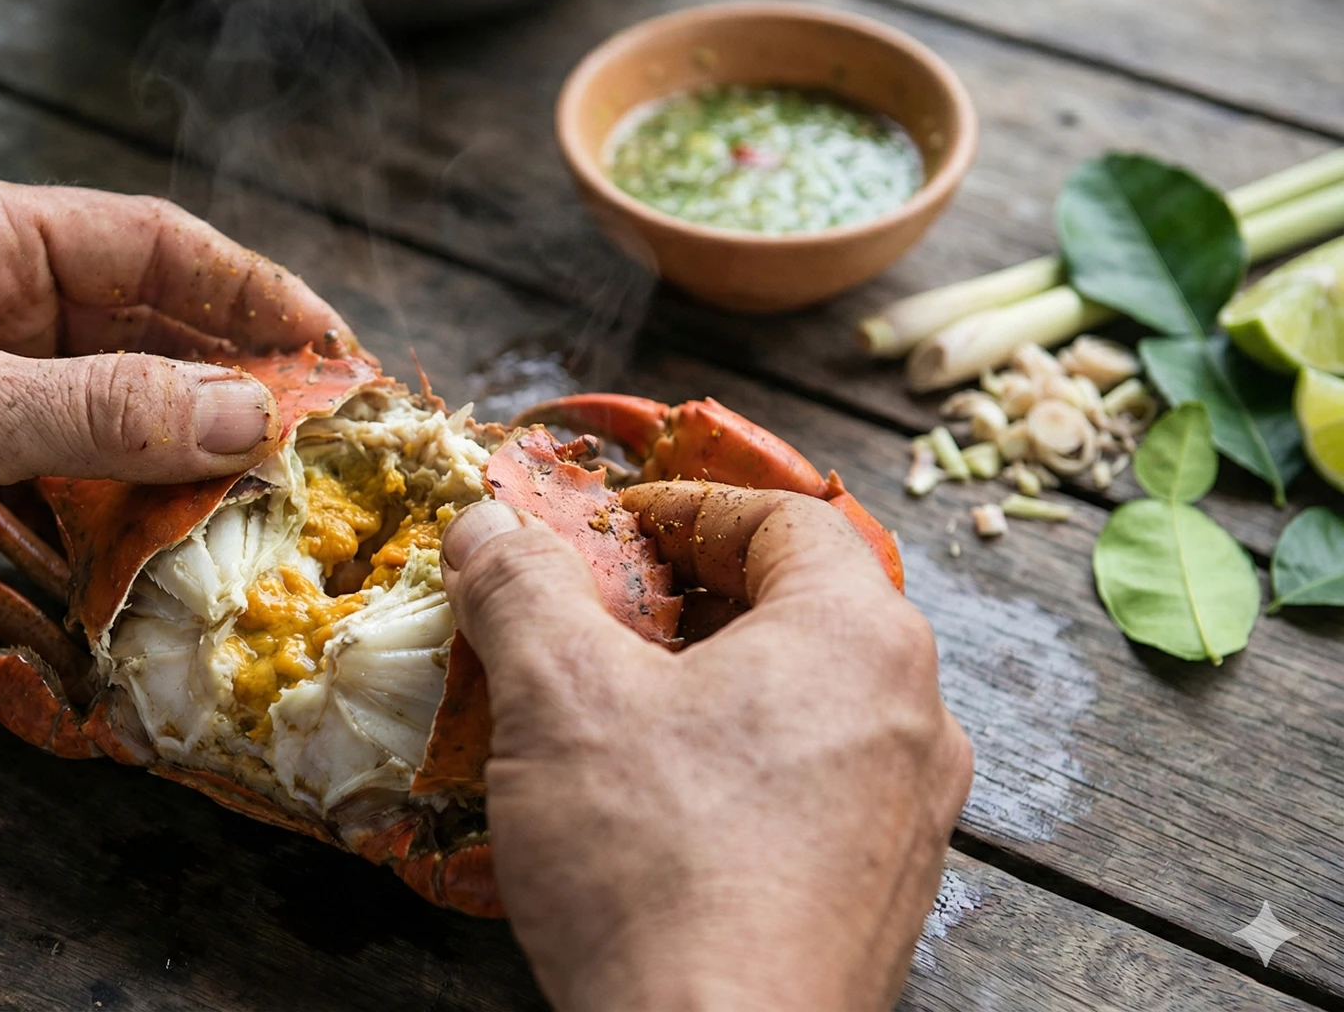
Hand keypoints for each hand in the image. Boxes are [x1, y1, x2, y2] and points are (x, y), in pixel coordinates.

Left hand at [0, 176, 349, 789]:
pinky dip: (121, 517)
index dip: (250, 290)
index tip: (331, 345)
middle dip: (227, 380)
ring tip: (267, 502)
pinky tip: (175, 551)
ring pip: (112, 416)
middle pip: (143, 330)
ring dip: (179, 458)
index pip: (148, 243)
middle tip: (320, 438)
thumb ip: (105, 412)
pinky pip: (69, 487)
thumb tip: (249, 416)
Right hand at [440, 484, 971, 1011]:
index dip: (685, 509)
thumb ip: (522, 589)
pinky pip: (815, 787)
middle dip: (691, 598)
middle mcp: (915, 715)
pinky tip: (660, 806)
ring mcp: (910, 814)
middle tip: (598, 616)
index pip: (786, 519)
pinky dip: (741, 764)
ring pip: (810, 702)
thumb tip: (487, 524)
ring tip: (617, 710)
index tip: (607, 530)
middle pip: (803, 608)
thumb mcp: (558, 697)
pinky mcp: (884, 894)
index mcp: (860, 637)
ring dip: (714, 684)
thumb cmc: (654, 864)